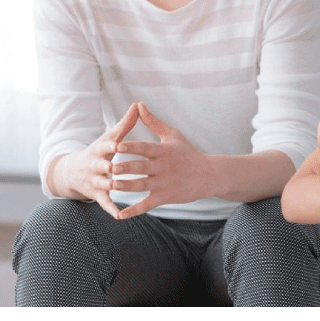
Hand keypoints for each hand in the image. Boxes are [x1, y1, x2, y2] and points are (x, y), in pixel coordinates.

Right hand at [49, 102, 139, 219]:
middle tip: (115, 167)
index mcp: (100, 150)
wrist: (74, 172)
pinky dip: (111, 209)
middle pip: (101, 166)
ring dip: (110, 185)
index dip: (110, 145)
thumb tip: (138, 104)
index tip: (118, 144)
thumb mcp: (109, 137)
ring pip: (103, 184)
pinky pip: (105, 203)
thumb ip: (125, 124)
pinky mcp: (97, 195)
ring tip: (119, 187)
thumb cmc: (100, 151)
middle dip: (107, 166)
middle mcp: (95, 166)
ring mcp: (95, 181)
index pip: (104, 146)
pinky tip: (120, 215)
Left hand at [111, 103, 221, 220]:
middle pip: (142, 167)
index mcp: (164, 151)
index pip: (145, 148)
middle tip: (110, 167)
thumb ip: (153, 122)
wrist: (208, 175)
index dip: (131, 147)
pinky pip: (147, 205)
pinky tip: (120, 215)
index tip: (117, 145)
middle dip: (126, 167)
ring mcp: (164, 183)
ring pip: (142, 185)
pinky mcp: (165, 197)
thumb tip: (139, 105)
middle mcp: (163, 167)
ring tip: (112, 186)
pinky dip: (134, 210)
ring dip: (127, 186)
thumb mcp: (173, 135)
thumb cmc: (188, 153)